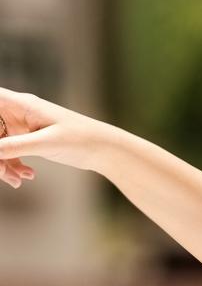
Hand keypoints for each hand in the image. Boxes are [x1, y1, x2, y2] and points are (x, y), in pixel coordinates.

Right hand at [0, 86, 123, 187]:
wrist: (106, 150)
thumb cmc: (81, 139)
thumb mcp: (46, 144)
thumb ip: (14, 146)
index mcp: (22, 104)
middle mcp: (19, 113)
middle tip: (2, 172)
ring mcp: (23, 127)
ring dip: (2, 164)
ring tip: (17, 181)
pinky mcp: (30, 140)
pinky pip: (10, 152)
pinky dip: (13, 166)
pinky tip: (27, 177)